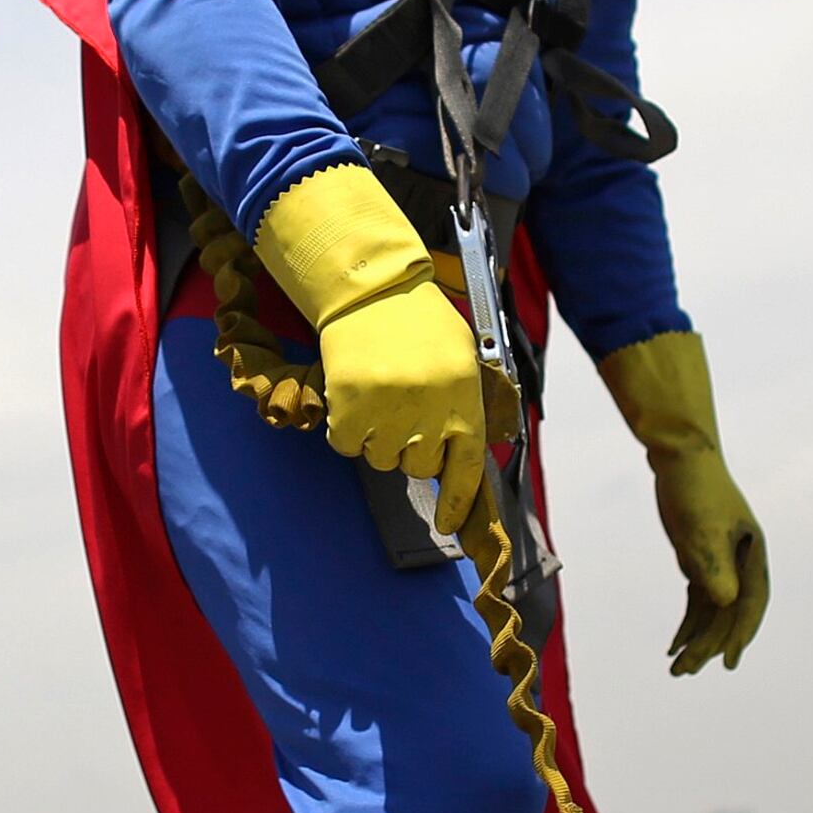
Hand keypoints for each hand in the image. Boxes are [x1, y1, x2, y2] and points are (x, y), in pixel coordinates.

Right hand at [250, 164, 491, 530]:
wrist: (370, 287)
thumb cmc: (417, 320)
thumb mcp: (461, 356)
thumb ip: (463, 403)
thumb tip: (461, 453)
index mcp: (464, 398)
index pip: (466, 469)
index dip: (456, 501)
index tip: (448, 525)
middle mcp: (430, 411)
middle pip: (417, 467)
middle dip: (410, 448)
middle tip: (402, 411)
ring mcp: (389, 411)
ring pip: (380, 459)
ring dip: (377, 436)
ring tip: (379, 394)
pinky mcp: (350, 408)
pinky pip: (347, 445)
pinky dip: (346, 429)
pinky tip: (354, 396)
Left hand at [597, 330, 768, 673]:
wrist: (679, 457)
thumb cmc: (695, 490)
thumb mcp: (702, 530)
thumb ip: (714, 567)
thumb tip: (725, 604)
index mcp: (753, 555)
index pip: (750, 603)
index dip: (739, 635)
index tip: (727, 663)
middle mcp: (742, 562)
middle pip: (730, 612)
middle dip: (710, 644)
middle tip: (687, 672)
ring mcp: (722, 561)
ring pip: (713, 610)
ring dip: (697, 638)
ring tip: (677, 669)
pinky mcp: (701, 558)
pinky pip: (699, 600)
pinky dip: (688, 622)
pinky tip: (674, 644)